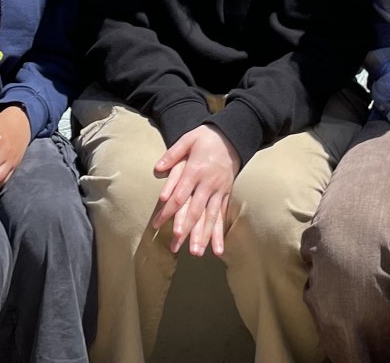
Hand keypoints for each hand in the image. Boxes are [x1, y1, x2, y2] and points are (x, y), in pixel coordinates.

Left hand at [149, 124, 240, 256]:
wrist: (232, 136)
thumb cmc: (206, 138)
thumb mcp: (188, 139)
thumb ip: (172, 154)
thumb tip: (157, 169)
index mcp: (196, 170)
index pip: (179, 195)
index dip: (167, 211)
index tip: (156, 224)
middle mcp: (208, 183)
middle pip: (195, 210)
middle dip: (185, 229)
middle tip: (175, 245)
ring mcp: (219, 190)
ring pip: (210, 217)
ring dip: (203, 236)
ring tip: (195, 253)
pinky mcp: (226, 194)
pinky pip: (222, 216)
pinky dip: (220, 233)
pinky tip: (217, 249)